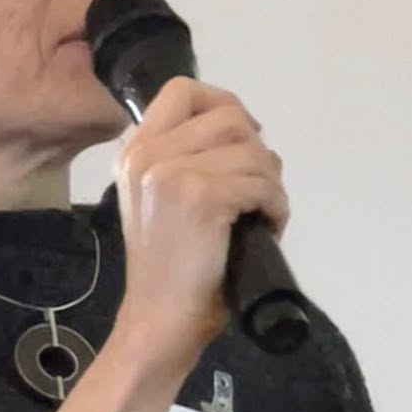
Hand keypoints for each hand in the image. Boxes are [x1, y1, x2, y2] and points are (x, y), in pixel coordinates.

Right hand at [115, 77, 288, 357]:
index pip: (184, 90)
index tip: (242, 140)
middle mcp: (147, 155)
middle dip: (257, 152)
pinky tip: (267, 228)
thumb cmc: (168, 271)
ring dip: (271, 184)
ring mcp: (171, 173)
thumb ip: (184, 160)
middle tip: (258, 191)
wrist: (160, 321)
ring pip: (253, 150)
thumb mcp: (159, 201)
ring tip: (262, 215)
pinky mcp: (202, 197)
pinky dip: (277, 207)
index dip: (223, 105)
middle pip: (229, 117)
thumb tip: (244, 133)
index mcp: (134, 152)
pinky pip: (262, 183)